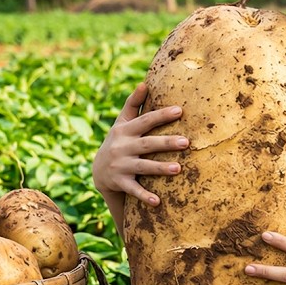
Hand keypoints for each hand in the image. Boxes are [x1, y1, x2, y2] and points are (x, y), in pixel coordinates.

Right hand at [92, 83, 189, 206]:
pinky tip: (157, 202)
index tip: (179, 110)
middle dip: (166, 142)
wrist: (98, 171)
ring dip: (160, 168)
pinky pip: (134, 190)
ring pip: (143, 167)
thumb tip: (145, 83)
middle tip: (187, 142)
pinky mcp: (120, 183)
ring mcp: (121, 165)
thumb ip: (133, 104)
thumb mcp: (122, 123)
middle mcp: (122, 147)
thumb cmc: (119, 142)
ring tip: (178, 169)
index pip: (145, 120)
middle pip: (147, 144)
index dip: (161, 115)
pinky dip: (144, 196)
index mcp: (125, 130)